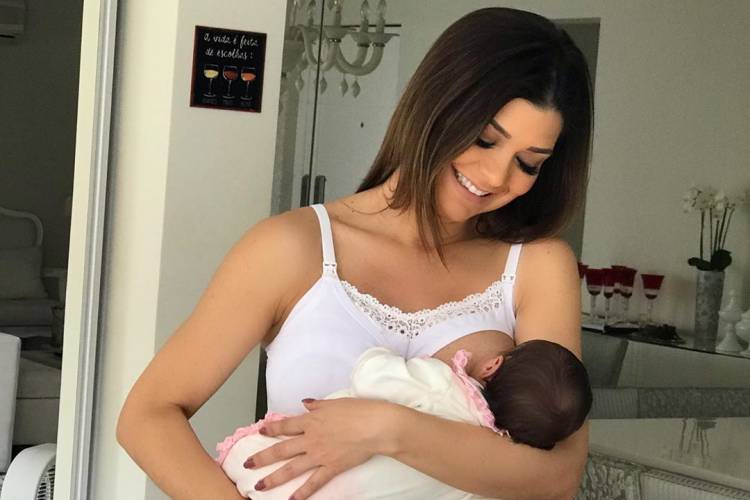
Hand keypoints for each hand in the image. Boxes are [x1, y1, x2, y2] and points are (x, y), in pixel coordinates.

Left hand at [246, 398, 396, 498]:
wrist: (375, 426)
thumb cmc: (359, 410)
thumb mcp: (335, 402)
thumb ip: (317, 404)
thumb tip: (306, 403)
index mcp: (311, 420)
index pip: (285, 425)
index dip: (271, 428)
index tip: (260, 431)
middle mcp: (311, 438)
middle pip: (281, 449)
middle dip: (262, 458)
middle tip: (247, 465)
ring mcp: (320, 455)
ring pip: (291, 468)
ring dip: (274, 478)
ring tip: (259, 486)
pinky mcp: (332, 467)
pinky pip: (314, 482)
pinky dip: (303, 492)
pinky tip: (292, 499)